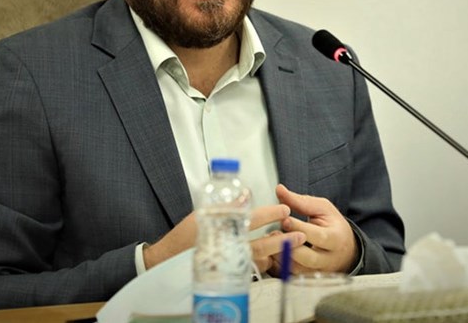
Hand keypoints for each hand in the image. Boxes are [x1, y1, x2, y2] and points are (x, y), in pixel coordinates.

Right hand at [144, 204, 305, 271]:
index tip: (284, 209)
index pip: (252, 219)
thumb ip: (227, 205)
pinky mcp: (230, 273)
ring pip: (260, 260)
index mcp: (222, 230)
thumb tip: (246, 195)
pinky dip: (265, 262)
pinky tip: (274, 257)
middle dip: (284, 239)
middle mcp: (228, 249)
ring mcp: (230, 264)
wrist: (169, 261)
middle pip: (262, 245)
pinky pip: (252, 269)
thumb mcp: (203, 214)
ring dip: (276, 252)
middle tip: (299, 233)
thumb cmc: (184, 236)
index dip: (270, 214)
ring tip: (290, 245)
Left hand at [275, 183, 357, 273]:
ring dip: (280, 256)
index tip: (284, 219)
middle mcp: (329, 258)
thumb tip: (280, 189)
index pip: (318, 235)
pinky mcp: (307, 278)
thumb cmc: (332, 226)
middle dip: (289, 245)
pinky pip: (290, 276)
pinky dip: (278, 265)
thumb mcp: (322, 209)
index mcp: (336, 238)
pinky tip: (271, 252)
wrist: (345, 250)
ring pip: (298, 270)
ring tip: (270, 241)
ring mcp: (318, 272)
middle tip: (274, 234)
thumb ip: (301, 201)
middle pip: (308, 258)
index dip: (299, 227)